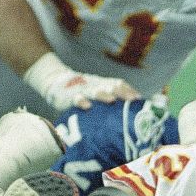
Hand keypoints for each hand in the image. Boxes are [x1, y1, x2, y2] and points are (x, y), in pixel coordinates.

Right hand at [23, 52, 140, 111]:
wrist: (55, 80)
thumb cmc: (81, 92)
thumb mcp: (95, 92)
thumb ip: (109, 100)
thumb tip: (128, 115)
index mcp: (103, 84)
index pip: (119, 84)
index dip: (129, 90)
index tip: (139, 99)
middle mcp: (95, 85)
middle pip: (111, 86)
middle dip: (122, 93)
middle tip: (132, 100)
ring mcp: (83, 90)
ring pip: (95, 91)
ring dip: (104, 95)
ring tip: (112, 100)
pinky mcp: (70, 96)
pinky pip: (76, 98)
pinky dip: (81, 101)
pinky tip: (87, 107)